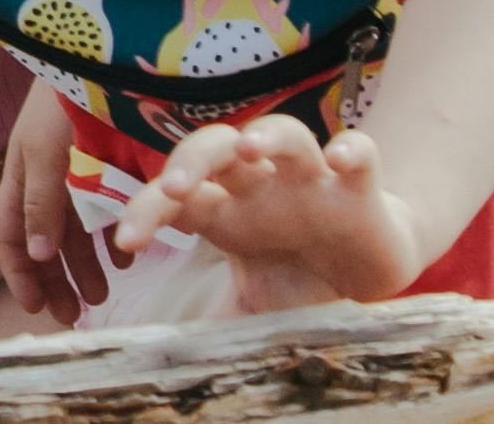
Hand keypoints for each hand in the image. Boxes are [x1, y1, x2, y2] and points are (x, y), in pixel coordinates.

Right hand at [0, 84, 111, 323]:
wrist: (100, 51)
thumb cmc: (66, 97)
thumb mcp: (47, 150)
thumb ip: (40, 201)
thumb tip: (34, 254)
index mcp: (21, 174)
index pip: (9, 235)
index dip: (18, 272)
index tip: (34, 308)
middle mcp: (44, 178)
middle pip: (42, 240)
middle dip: (53, 281)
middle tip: (72, 316)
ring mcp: (74, 172)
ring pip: (74, 231)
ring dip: (84, 267)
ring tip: (101, 298)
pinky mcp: (106, 164)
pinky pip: (104, 211)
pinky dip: (113, 238)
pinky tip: (127, 260)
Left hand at [110, 116, 413, 312]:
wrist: (367, 271)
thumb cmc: (298, 280)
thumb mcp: (250, 309)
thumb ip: (212, 326)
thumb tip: (162, 361)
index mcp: (225, 209)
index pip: (175, 197)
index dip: (146, 211)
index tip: (126, 242)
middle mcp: (261, 185)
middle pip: (216, 147)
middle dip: (190, 159)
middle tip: (174, 187)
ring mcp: (310, 181)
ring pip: (284, 132)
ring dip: (265, 135)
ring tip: (248, 147)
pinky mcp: (360, 190)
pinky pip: (362, 154)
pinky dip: (353, 149)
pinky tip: (340, 157)